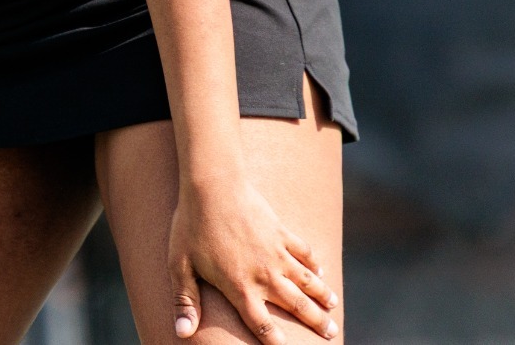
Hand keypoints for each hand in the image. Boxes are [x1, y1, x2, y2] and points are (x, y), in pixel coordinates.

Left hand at [169, 176, 337, 340]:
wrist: (212, 185)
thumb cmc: (192, 225)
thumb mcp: (181, 265)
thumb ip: (185, 300)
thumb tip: (181, 332)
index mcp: (239, 287)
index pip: (261, 323)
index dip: (274, 339)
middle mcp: (264, 274)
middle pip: (295, 305)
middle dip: (315, 321)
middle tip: (332, 333)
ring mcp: (276, 252)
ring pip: (306, 280)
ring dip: (322, 295)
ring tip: (333, 307)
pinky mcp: (281, 231)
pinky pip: (304, 251)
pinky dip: (315, 263)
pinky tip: (321, 271)